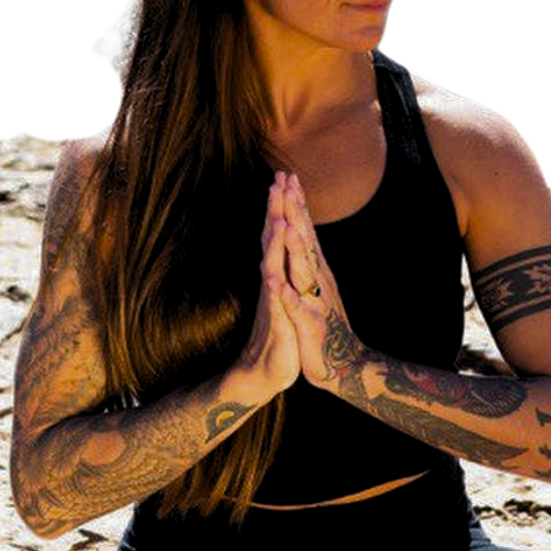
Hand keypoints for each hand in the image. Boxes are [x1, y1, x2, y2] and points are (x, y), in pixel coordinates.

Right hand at [234, 171, 301, 398]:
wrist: (265, 373)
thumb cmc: (280, 335)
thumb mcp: (285, 299)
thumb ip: (280, 272)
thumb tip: (277, 247)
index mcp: (279, 274)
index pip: (280, 235)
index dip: (282, 207)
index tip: (285, 177)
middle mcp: (273, 283)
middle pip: (273, 242)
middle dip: (276, 212)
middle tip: (277, 181)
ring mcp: (273, 302)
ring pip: (272, 267)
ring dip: (274, 244)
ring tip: (276, 218)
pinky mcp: (277, 324)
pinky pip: (275, 304)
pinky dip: (274, 288)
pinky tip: (271, 274)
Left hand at [277, 172, 367, 391]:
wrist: (342, 363)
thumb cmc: (324, 322)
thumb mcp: (315, 284)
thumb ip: (308, 257)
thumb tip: (301, 228)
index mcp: (315, 269)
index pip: (304, 229)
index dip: (295, 203)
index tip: (287, 175)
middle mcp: (317, 279)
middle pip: (304, 240)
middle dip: (295, 211)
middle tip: (286, 183)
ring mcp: (315, 300)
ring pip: (303, 271)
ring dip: (296, 248)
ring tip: (288, 226)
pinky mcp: (310, 325)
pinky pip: (298, 310)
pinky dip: (290, 297)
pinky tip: (282, 286)